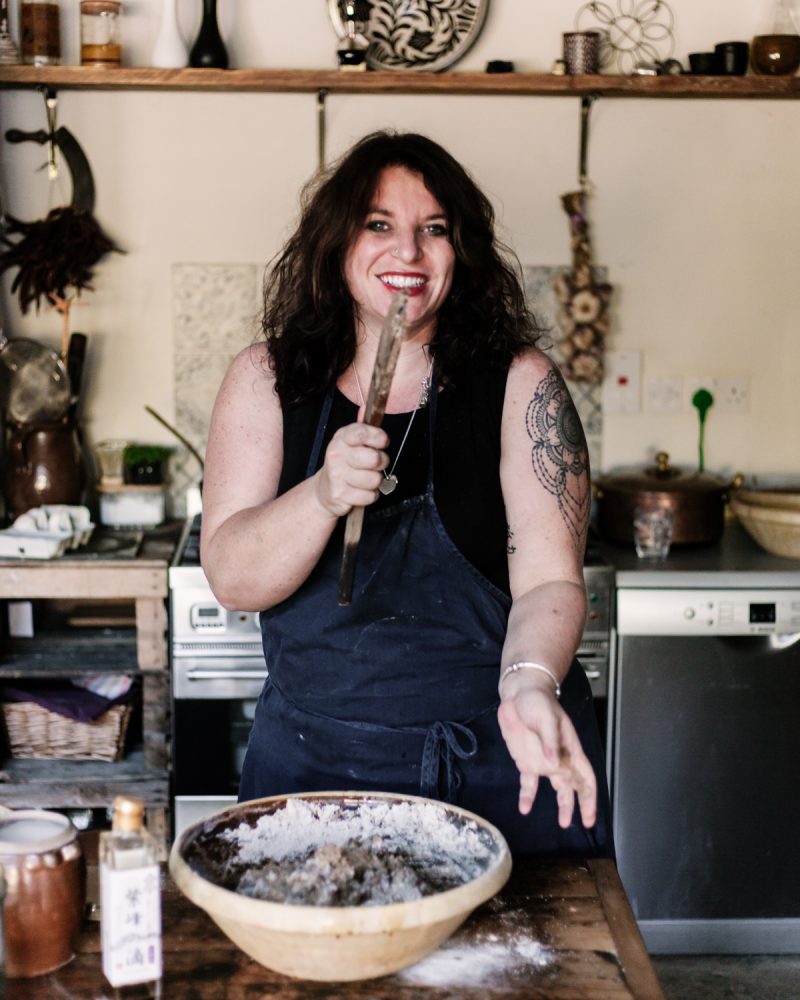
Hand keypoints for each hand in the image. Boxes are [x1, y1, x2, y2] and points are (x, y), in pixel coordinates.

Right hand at [314, 420, 388, 516]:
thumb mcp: (350, 442)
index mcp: (342, 438)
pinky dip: (370, 496)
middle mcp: (337, 455)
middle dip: (381, 462)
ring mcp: (337, 475)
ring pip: (374, 479)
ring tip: (366, 478)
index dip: (378, 437)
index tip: (383, 441)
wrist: (324, 490)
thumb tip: (367, 407)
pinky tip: (360, 491)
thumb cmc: (344, 464)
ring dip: (375, 481)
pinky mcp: (340, 494)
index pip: (362, 432)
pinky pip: (369, 496)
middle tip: (376, 464)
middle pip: (373, 458)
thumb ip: (362, 427)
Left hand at [497, 683, 596, 829]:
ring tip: (563, 823)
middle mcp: (559, 758)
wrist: (518, 695)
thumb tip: (554, 764)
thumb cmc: (538, 702)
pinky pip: (529, 784)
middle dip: (581, 805)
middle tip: (585, 823)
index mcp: (570, 748)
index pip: (585, 775)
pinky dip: (528, 796)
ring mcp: (543, 762)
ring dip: (561, 805)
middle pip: (574, 786)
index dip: (590, 795)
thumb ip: (550, 741)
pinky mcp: (527, 762)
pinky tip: (525, 808)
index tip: (591, 813)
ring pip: (557, 788)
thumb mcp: (546, 718)